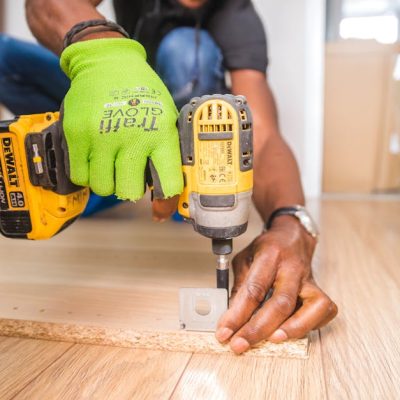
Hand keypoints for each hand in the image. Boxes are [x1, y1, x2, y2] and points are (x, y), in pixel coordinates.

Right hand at [60, 38, 182, 217]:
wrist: (108, 63)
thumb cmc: (143, 95)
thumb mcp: (167, 119)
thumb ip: (167, 155)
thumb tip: (165, 199)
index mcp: (161, 134)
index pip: (168, 183)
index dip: (166, 202)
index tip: (162, 206)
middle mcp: (133, 137)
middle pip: (130, 192)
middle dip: (130, 189)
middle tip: (129, 175)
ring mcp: (102, 136)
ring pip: (103, 187)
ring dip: (108, 182)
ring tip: (111, 163)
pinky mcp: (77, 135)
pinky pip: (80, 176)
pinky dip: (88, 174)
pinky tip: (96, 158)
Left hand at [215, 215, 337, 353]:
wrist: (293, 236)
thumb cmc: (267, 248)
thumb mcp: (245, 258)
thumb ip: (240, 285)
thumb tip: (231, 317)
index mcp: (270, 255)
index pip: (254, 289)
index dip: (237, 314)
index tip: (224, 332)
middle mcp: (292, 268)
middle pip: (281, 302)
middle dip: (258, 329)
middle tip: (240, 345)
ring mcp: (309, 279)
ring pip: (312, 307)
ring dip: (292, 329)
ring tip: (271, 341)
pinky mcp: (319, 289)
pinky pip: (324, 311)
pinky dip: (310, 325)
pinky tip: (292, 330)